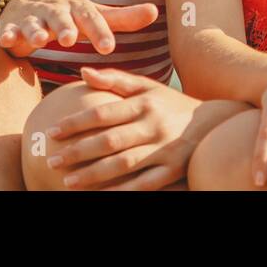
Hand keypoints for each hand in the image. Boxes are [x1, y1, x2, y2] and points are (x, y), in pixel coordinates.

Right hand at [0, 0, 158, 58]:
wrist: (28, 5)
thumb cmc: (69, 16)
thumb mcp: (94, 15)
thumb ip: (122, 18)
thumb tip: (155, 11)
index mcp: (78, 9)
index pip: (92, 19)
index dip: (100, 31)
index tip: (109, 48)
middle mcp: (57, 11)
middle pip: (62, 18)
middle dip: (65, 27)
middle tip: (70, 40)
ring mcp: (33, 17)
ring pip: (34, 24)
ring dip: (35, 31)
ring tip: (38, 40)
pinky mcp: (13, 26)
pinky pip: (9, 30)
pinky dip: (6, 35)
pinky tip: (6, 42)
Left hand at [44, 67, 232, 189]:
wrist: (214, 123)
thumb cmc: (170, 104)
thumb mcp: (147, 87)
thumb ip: (115, 80)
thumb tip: (82, 72)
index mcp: (144, 102)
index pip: (104, 112)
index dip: (76, 122)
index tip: (52, 132)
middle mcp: (154, 125)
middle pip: (110, 140)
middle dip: (78, 151)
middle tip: (52, 160)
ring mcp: (165, 149)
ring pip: (124, 164)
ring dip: (93, 174)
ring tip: (67, 182)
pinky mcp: (174, 171)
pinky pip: (144, 184)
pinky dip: (121, 191)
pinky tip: (100, 195)